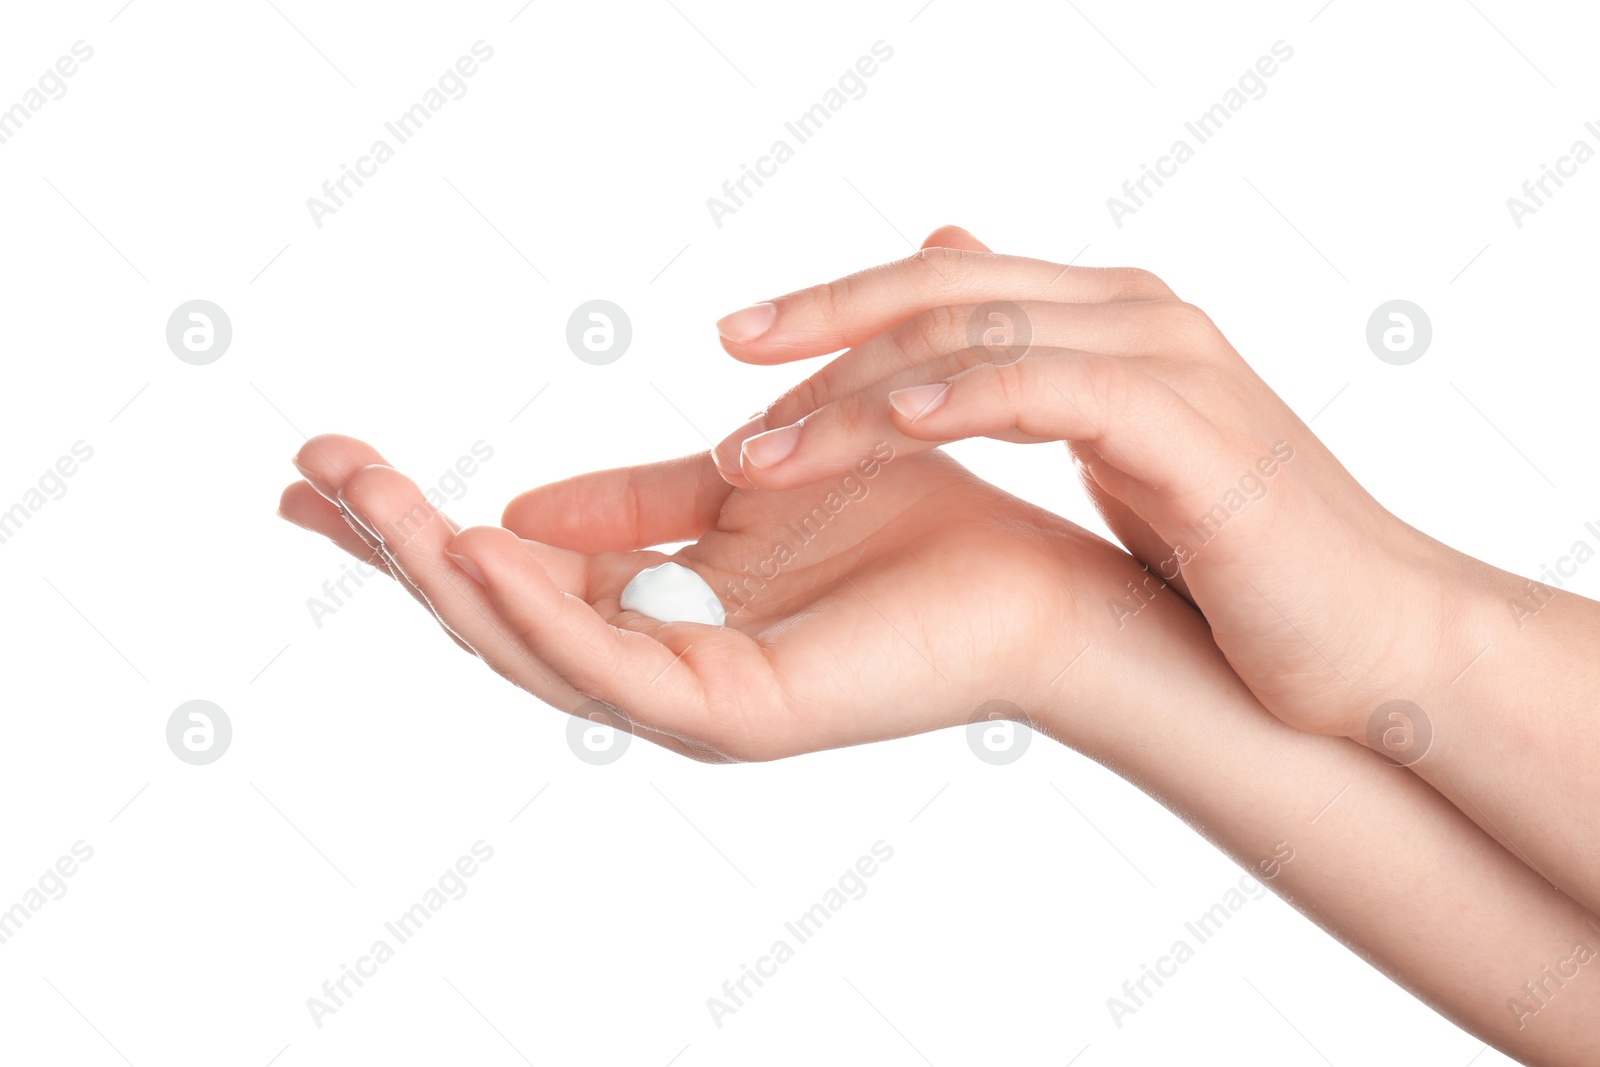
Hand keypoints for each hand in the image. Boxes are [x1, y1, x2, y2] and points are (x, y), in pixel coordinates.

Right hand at [279, 434, 1190, 760]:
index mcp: (656, 608)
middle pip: (494, 611)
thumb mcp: (740, 484)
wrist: (1032, 567)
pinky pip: (610, 664)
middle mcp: (659, 663)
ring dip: (437, 569)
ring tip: (364, 494)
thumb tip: (524, 493)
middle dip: (396, 543)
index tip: (322, 465)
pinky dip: (535, 609)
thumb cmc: (912, 513)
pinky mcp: (733, 713)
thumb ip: (643, 495)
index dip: (411, 522)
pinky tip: (471, 543)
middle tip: (309, 472)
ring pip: (529, 643)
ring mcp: (689, 698)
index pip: (505, 569)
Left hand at [707, 227, 1487, 739]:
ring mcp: (1170, 365)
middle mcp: (1133, 318)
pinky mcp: (1198, 436)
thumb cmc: (1230, 557)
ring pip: (983, 338)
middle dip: (824, 327)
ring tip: (762, 452)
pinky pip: (1062, 392)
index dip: (835, 306)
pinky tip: (895, 424)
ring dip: (860, 392)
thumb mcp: (1118, 452)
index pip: (942, 285)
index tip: (738, 343)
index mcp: (1104, 320)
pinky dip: (972, 398)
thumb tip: (949, 339)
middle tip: (727, 363)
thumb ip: (1036, 383)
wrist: (1366, 635)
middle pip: (945, 290)